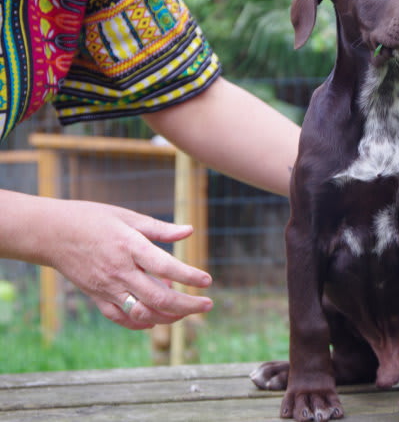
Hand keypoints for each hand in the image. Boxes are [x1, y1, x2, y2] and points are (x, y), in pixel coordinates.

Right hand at [36, 198, 212, 329]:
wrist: (50, 233)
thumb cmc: (91, 219)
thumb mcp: (127, 216)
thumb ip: (160, 228)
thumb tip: (190, 231)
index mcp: (130, 246)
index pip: (165, 265)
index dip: (189, 276)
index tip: (208, 281)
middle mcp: (120, 271)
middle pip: (159, 297)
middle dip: (187, 305)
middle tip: (207, 305)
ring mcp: (107, 287)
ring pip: (142, 312)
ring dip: (168, 316)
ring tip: (186, 312)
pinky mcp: (96, 297)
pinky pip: (121, 318)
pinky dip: (141, 322)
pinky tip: (156, 319)